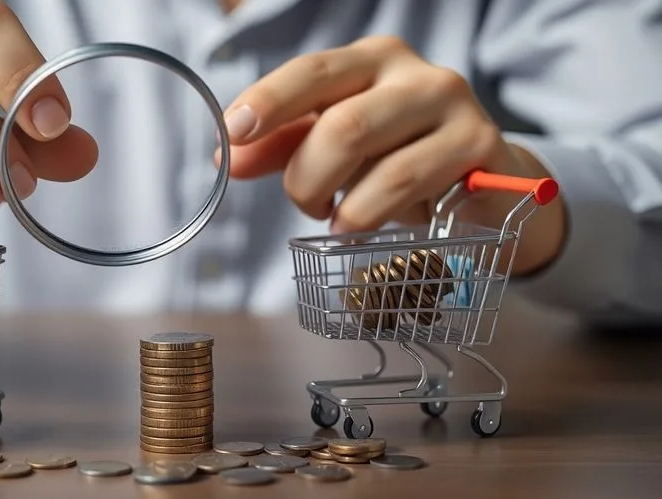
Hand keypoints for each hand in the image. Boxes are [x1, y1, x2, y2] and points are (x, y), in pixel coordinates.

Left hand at [222, 36, 565, 273]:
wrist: (484, 182)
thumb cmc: (400, 156)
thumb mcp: (337, 147)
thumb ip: (284, 147)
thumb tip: (227, 158)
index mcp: (370, 60)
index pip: (311, 71)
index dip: (268, 101)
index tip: (232, 133)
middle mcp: (413, 73)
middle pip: (340, 123)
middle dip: (306, 177)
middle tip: (306, 203)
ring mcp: (452, 105)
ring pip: (373, 156)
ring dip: (340, 203)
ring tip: (336, 221)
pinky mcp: (479, 145)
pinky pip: (408, 184)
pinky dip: (371, 214)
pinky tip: (361, 226)